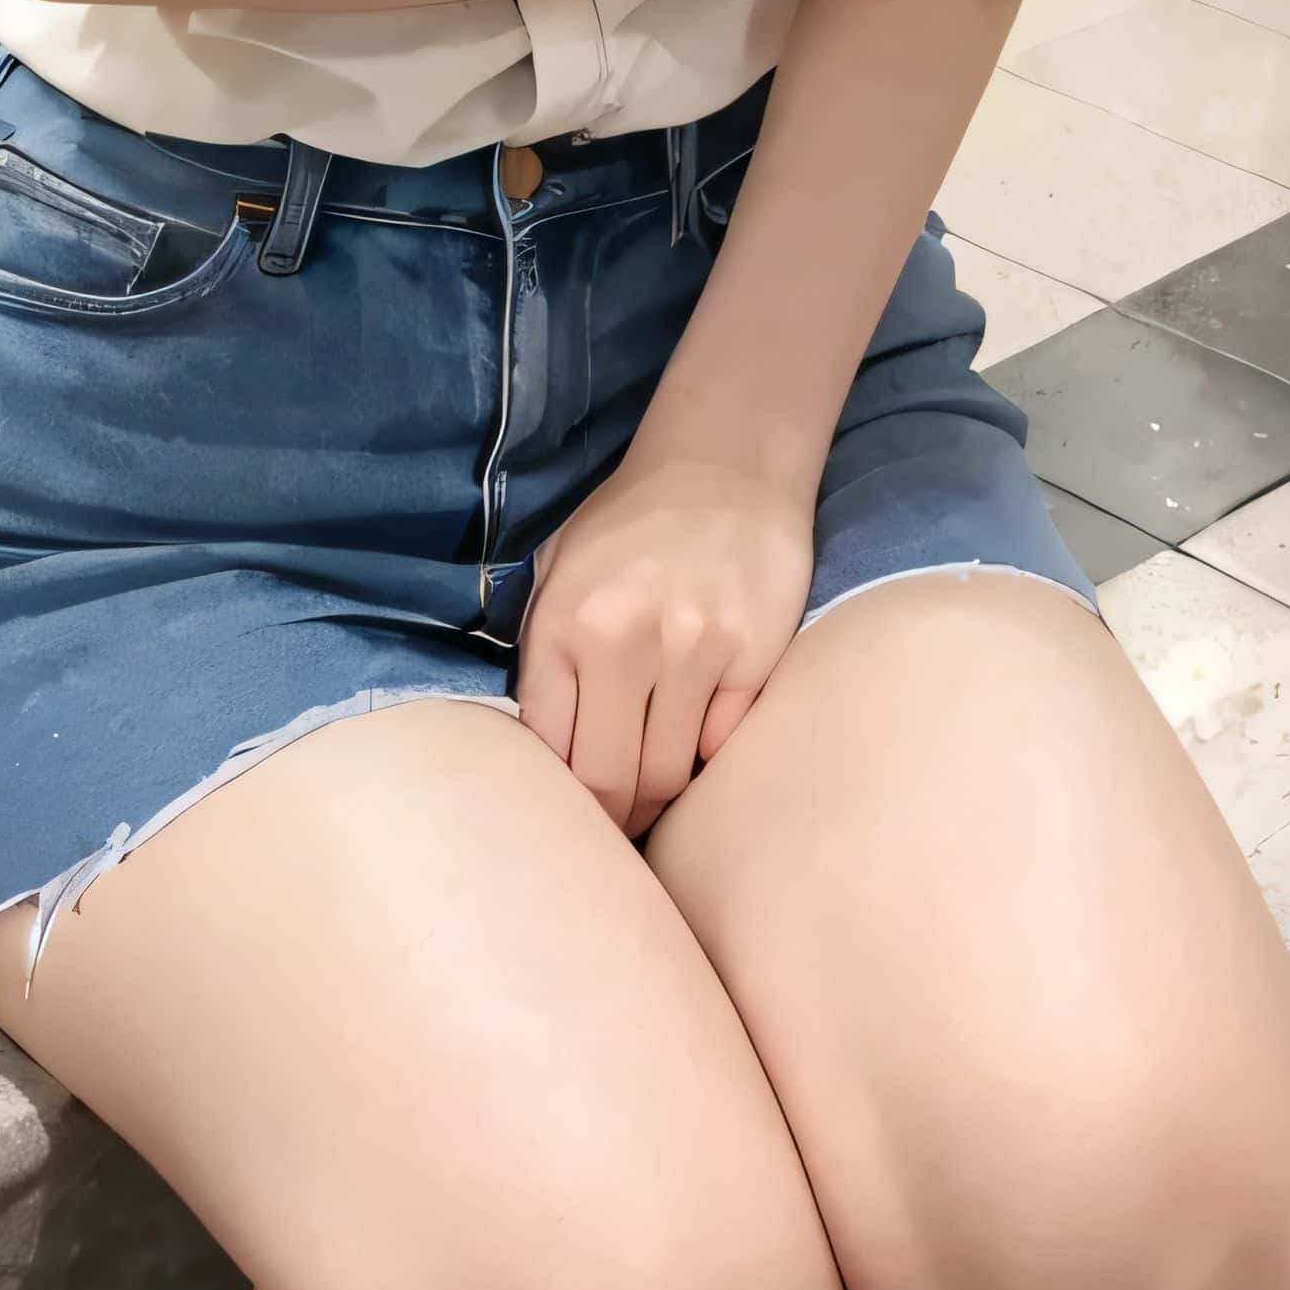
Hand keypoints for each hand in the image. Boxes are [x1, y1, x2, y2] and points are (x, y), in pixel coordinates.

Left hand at [516, 449, 813, 837]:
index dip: (554, 798)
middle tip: (609, 827)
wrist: (726, 462)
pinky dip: (704, 756)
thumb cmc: (630, 521)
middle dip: (607, 820)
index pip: (547, 752)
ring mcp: (696, 651)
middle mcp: (626, 643)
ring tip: (649, 794)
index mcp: (565, 623)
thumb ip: (541, 649)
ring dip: (655, 798)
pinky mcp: (754, 656)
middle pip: (609, 784)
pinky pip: (722, 746)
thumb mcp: (558, 567)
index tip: (562, 813)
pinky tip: (693, 740)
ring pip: (668, 776)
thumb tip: (535, 747)